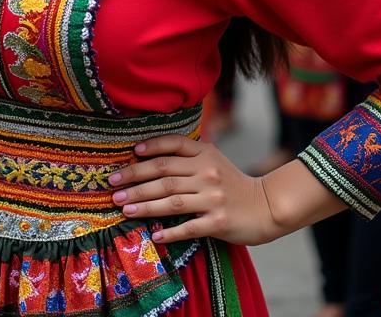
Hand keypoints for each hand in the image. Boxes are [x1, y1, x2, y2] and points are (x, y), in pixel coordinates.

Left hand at [108, 135, 280, 245]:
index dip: (151, 147)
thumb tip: (148, 153)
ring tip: (124, 208)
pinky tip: (155, 235)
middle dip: (135, 180)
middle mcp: (207, 173)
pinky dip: (170, 232)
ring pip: (171, 200)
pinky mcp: (218, 222)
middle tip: (113, 186)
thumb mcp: (213, 159)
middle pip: (164, 174)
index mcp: (205, 153)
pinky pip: (189, 227)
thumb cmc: (232, 183)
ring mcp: (212, 198)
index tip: (130, 154)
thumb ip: (187, 155)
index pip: (173, 145)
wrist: (267, 207)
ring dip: (144, 205)